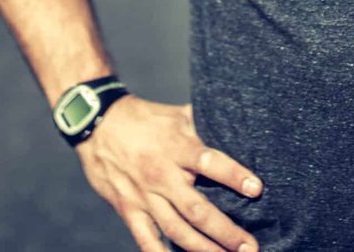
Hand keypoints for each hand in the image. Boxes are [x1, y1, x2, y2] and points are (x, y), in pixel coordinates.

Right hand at [76, 96, 263, 251]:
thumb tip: (236, 127)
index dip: (233, 175)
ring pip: (176, 229)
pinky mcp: (128, 209)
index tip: (257, 189)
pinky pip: (146, 239)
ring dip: (204, 248)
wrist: (96, 124)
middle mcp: (161, 174)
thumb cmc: (144, 118)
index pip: (208, 162)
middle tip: (250, 246)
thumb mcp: (176, 115)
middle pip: (196, 209)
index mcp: (176, 147)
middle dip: (225, 231)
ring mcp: (143, 195)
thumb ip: (203, 125)